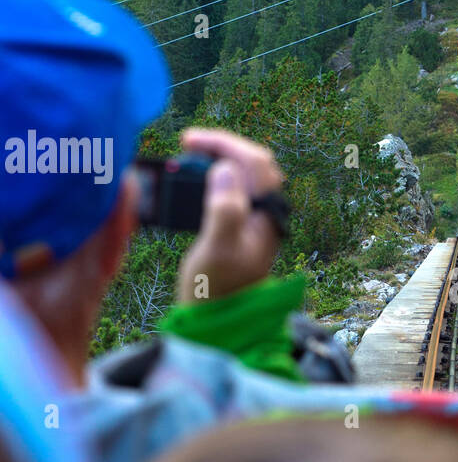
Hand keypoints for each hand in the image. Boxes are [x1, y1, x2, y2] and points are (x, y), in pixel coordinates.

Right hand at [174, 129, 284, 304]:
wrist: (218, 322)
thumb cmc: (215, 289)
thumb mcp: (217, 249)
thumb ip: (225, 209)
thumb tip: (224, 170)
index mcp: (266, 215)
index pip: (255, 163)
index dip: (224, 144)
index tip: (189, 139)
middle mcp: (266, 214)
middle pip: (253, 164)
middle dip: (222, 147)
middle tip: (187, 143)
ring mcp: (255, 221)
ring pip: (244, 176)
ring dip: (219, 161)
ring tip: (188, 157)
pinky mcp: (240, 229)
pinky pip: (233, 191)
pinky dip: (214, 179)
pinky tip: (194, 181)